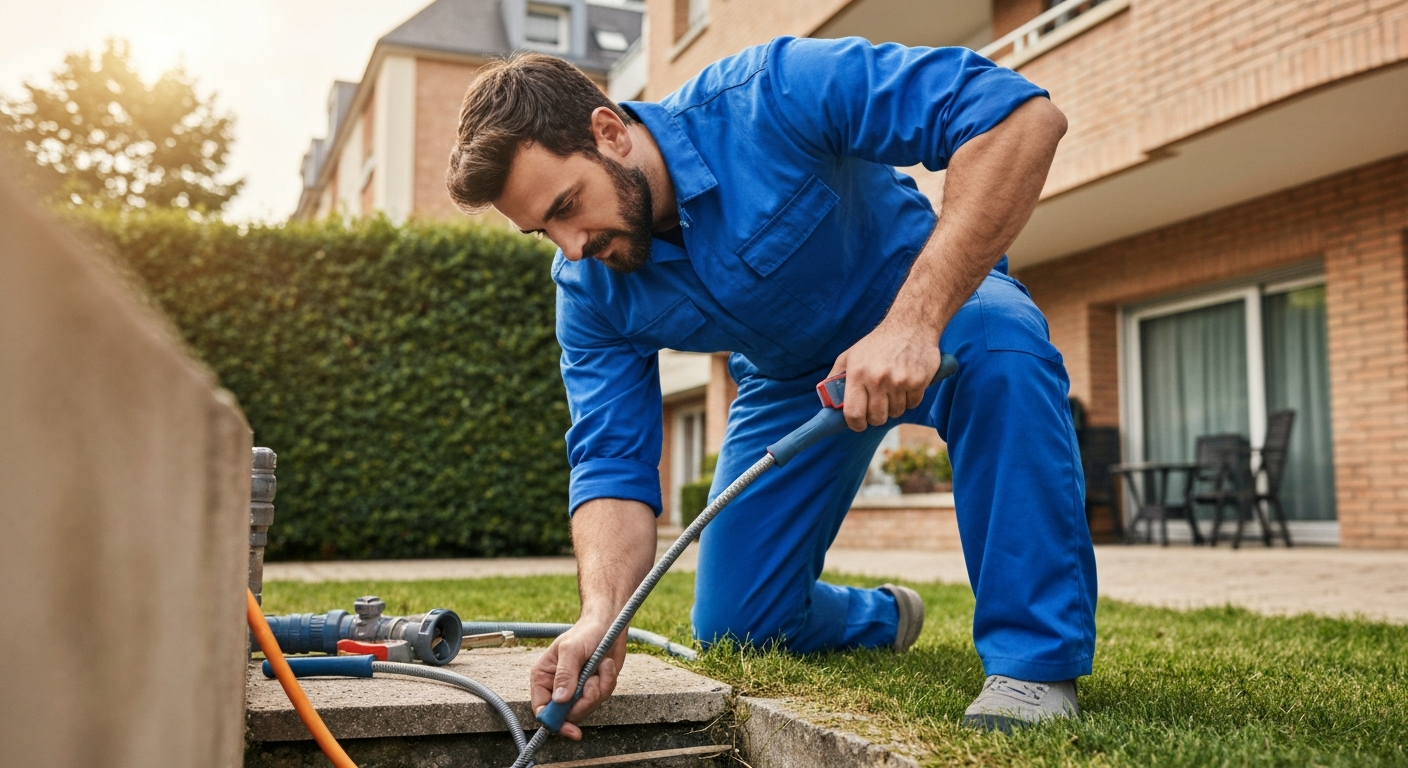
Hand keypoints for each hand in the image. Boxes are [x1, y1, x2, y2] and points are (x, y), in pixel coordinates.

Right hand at [529, 616, 626, 739]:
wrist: (609, 624)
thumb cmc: (585, 632)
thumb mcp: (572, 649)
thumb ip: (565, 674)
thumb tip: (559, 700)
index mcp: (543, 677)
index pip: (541, 709)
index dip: (554, 722)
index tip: (571, 730)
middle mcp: (557, 687)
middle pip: (567, 715)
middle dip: (584, 701)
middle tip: (593, 682)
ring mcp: (576, 690)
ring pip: (586, 708)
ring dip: (598, 688)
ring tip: (599, 667)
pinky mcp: (593, 689)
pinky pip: (601, 698)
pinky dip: (607, 682)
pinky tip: (606, 667)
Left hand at [828, 321, 939, 431]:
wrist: (910, 325)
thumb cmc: (877, 343)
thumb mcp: (850, 355)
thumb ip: (835, 378)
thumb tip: (828, 401)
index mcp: (857, 374)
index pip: (853, 413)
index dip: (856, 424)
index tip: (859, 424)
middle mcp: (877, 379)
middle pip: (876, 418)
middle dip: (876, 416)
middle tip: (878, 405)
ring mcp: (899, 381)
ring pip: (895, 413)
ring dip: (894, 406)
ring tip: (892, 389)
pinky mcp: (918, 381)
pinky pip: (912, 405)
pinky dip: (909, 399)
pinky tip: (906, 384)